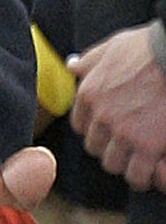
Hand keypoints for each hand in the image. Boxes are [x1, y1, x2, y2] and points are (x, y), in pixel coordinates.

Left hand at [70, 28, 165, 191]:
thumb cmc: (147, 49)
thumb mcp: (111, 47)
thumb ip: (90, 61)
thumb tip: (72, 64)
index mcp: (89, 94)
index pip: (79, 125)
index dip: (94, 128)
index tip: (107, 129)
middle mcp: (101, 116)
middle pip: (95, 148)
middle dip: (109, 146)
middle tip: (125, 144)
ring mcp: (124, 134)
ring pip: (113, 164)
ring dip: (125, 163)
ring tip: (138, 158)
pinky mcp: (147, 147)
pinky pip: (137, 175)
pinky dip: (143, 176)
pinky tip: (151, 168)